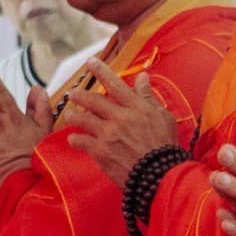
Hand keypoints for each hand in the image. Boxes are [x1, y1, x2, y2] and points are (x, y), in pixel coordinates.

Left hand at [64, 59, 181, 186]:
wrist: (160, 174)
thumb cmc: (165, 145)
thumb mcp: (164, 117)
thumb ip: (149, 97)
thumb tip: (142, 77)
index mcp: (136, 107)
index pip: (115, 84)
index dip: (101, 70)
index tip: (90, 61)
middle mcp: (119, 118)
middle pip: (92, 100)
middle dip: (79, 95)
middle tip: (73, 94)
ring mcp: (108, 135)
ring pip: (81, 119)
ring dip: (73, 116)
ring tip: (70, 116)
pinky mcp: (100, 151)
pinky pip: (79, 140)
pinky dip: (75, 138)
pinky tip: (74, 139)